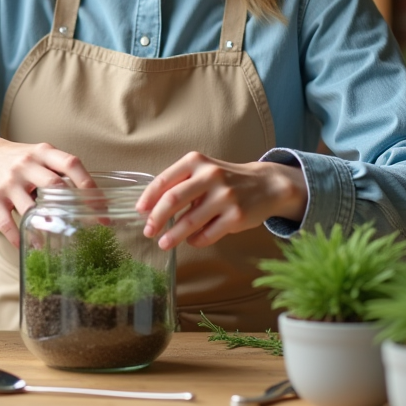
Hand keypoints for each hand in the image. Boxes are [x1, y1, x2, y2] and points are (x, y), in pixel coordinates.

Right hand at [0, 134, 95, 246]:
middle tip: (89, 225)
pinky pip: (7, 223)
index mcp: (42, 152)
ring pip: (30, 208)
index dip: (88, 184)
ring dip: (46, 226)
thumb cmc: (19, 159)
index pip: (71, 164)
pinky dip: (19, 238)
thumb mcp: (40, 154)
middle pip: (53, 185)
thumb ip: (61, 169)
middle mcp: (26, 165)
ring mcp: (8, 183)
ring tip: (61, 241)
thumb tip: (91, 195)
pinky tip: (31, 246)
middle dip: (73, 207)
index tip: (101, 205)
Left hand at [134, 152, 307, 250]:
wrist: (266, 184)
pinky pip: (208, 234)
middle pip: (173, 200)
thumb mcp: (203, 170)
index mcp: (196, 161)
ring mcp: (225, 196)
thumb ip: (180, 183)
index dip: (148, 198)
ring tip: (164, 244)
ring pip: (190, 221)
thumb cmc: (226, 180)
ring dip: (173, 236)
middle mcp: (210, 175)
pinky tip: (192, 241)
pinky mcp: (237, 215)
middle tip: (148, 231)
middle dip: (156, 218)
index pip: (164, 180)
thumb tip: (150, 208)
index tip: (140, 211)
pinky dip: (196, 241)